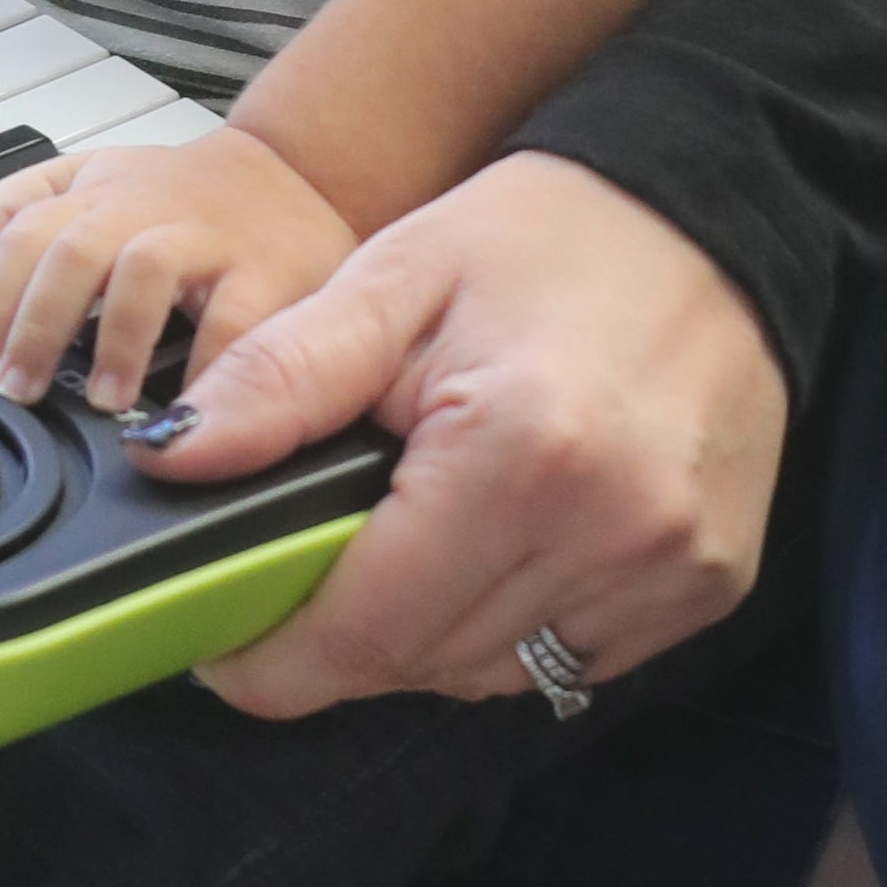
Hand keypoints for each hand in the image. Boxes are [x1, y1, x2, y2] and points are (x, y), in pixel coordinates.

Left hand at [0, 126, 355, 412]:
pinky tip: (184, 409)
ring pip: (148, 267)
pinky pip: (236, 318)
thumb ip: (14, 210)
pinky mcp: (269, 272)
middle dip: (36, 322)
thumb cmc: (182, 194)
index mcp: (95, 195)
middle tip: (19, 389)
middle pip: (73, 248)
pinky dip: (208, 364)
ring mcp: (207, 238)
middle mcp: (145, 210)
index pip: (23, 231)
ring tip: (102, 400)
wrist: (297, 173)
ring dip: (116, 337)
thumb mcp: (89, 181)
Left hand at [128, 154, 788, 713]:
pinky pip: (570, 659)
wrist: (718, 212)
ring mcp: (671, 572)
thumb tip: (168, 459)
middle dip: (342, 626)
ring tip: (411, 523)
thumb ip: (281, 377)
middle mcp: (610, 533)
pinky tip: (500, 537)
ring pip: (491, 674)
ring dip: (427, 628)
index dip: (269, 656)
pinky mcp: (709, 588)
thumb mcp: (397, 275)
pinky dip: (513, 622)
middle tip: (309, 546)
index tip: (218, 637)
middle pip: (419, 662)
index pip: (361, 632)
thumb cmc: (552, 233)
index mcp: (519, 455)